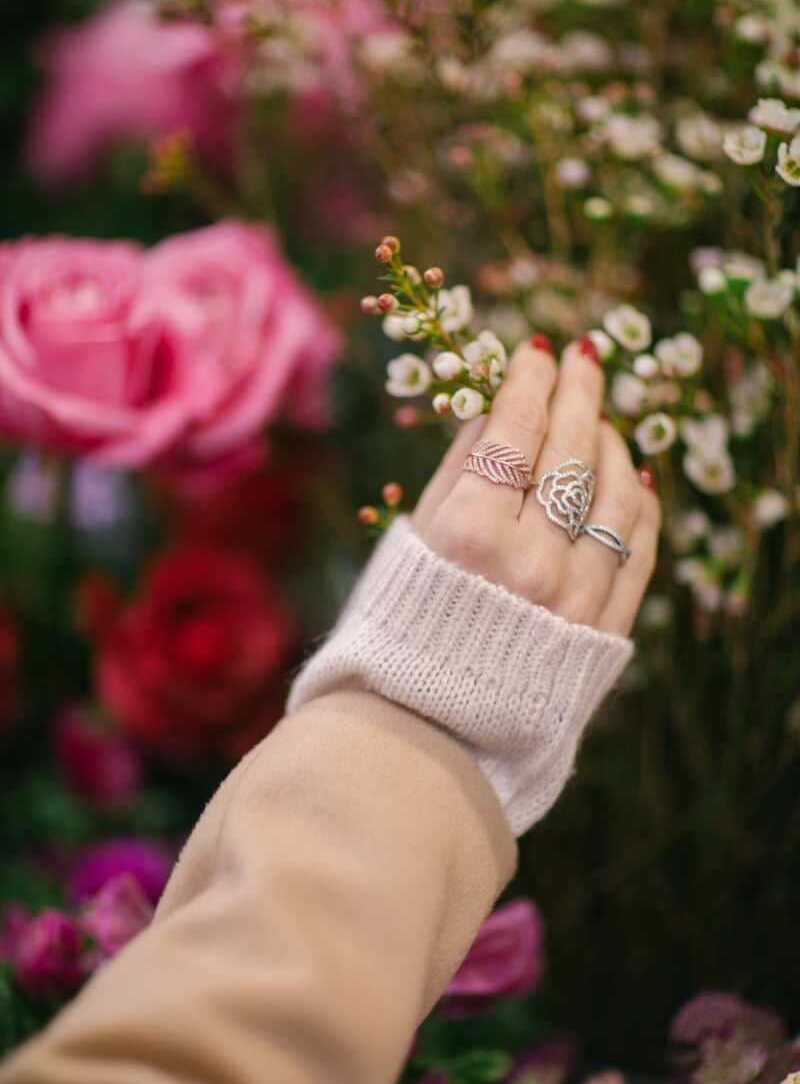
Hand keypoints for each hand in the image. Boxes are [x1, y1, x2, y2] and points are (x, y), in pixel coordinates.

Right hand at [413, 337, 660, 636]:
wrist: (423, 732)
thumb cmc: (399, 635)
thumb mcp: (408, 546)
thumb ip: (453, 475)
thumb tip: (494, 412)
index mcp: (466, 532)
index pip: (514, 429)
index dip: (529, 381)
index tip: (536, 351)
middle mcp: (528, 559)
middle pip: (570, 451)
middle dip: (579, 393)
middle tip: (582, 359)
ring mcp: (573, 597)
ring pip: (616, 494)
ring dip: (614, 444)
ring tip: (603, 420)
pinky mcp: (602, 630)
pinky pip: (638, 550)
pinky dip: (641, 505)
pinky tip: (634, 479)